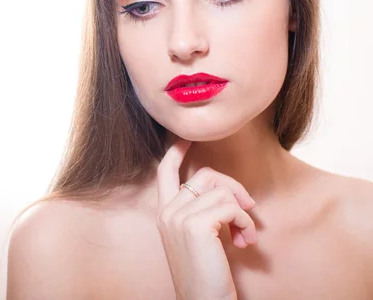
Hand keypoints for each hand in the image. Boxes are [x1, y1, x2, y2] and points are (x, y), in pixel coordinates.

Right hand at [156, 139, 257, 299]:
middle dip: (232, 186)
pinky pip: (232, 207)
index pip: (164, 171)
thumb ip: (198, 212)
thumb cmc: (204, 274)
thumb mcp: (195, 238)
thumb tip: (223, 190)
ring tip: (245, 235)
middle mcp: (167, 211)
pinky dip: (246, 222)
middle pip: (204, 175)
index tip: (188, 138)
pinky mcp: (196, 225)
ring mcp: (179, 217)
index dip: (176, 150)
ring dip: (243, 212)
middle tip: (247, 206)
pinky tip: (245, 241)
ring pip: (221, 190)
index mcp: (163, 213)